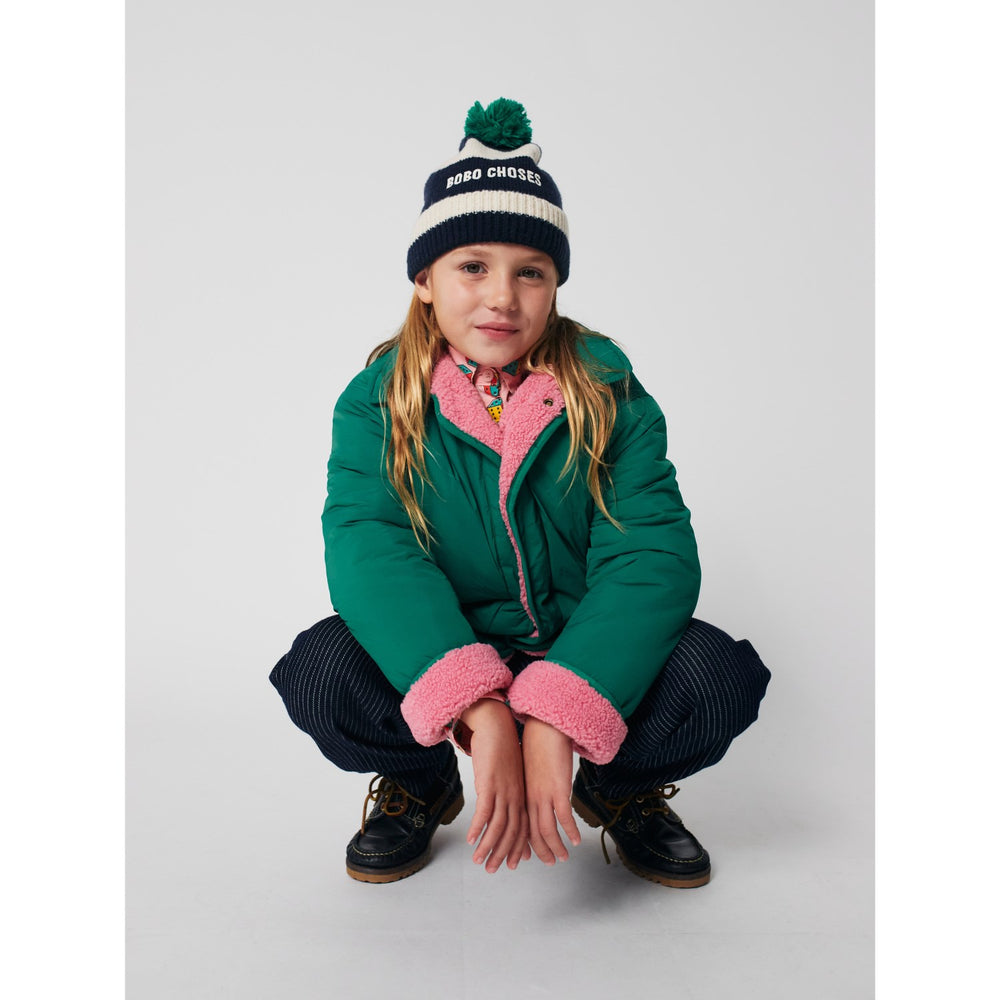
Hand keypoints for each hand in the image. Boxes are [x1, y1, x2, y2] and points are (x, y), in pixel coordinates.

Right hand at [461, 699, 531, 872]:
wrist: (496, 726)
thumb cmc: (500, 750)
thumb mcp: (506, 776)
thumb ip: (505, 793)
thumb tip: (499, 808)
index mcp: (521, 795)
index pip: (523, 828)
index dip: (518, 848)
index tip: (512, 865)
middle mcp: (515, 796)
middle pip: (512, 832)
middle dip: (502, 854)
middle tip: (491, 870)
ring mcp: (503, 790)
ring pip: (499, 826)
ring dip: (488, 847)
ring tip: (478, 861)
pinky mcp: (490, 783)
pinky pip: (485, 811)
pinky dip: (479, 828)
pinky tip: (471, 840)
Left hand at [522, 717, 581, 864]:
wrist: (544, 728)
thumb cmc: (537, 746)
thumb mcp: (531, 770)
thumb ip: (533, 785)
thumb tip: (537, 794)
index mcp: (522, 794)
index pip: (521, 827)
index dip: (524, 845)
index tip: (527, 857)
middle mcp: (530, 798)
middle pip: (531, 834)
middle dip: (540, 852)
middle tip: (550, 863)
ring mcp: (543, 795)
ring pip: (546, 830)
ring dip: (555, 848)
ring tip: (563, 858)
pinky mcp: (558, 789)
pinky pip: (564, 817)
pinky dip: (569, 832)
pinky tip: (576, 840)